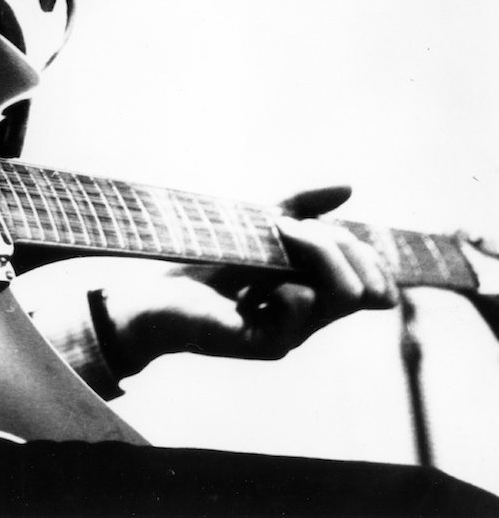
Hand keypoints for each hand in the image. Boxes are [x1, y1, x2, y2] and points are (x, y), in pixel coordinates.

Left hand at [105, 186, 398, 371]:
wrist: (156, 294)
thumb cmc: (206, 260)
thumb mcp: (259, 223)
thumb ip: (302, 205)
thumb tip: (349, 185)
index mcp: (316, 293)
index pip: (375, 283)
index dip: (364, 255)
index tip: (313, 224)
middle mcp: (312, 319)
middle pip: (367, 287)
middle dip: (336, 245)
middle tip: (284, 226)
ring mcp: (293, 335)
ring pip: (345, 295)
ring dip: (314, 253)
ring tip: (274, 237)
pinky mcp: (267, 345)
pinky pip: (304, 309)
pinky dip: (285, 284)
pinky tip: (254, 288)